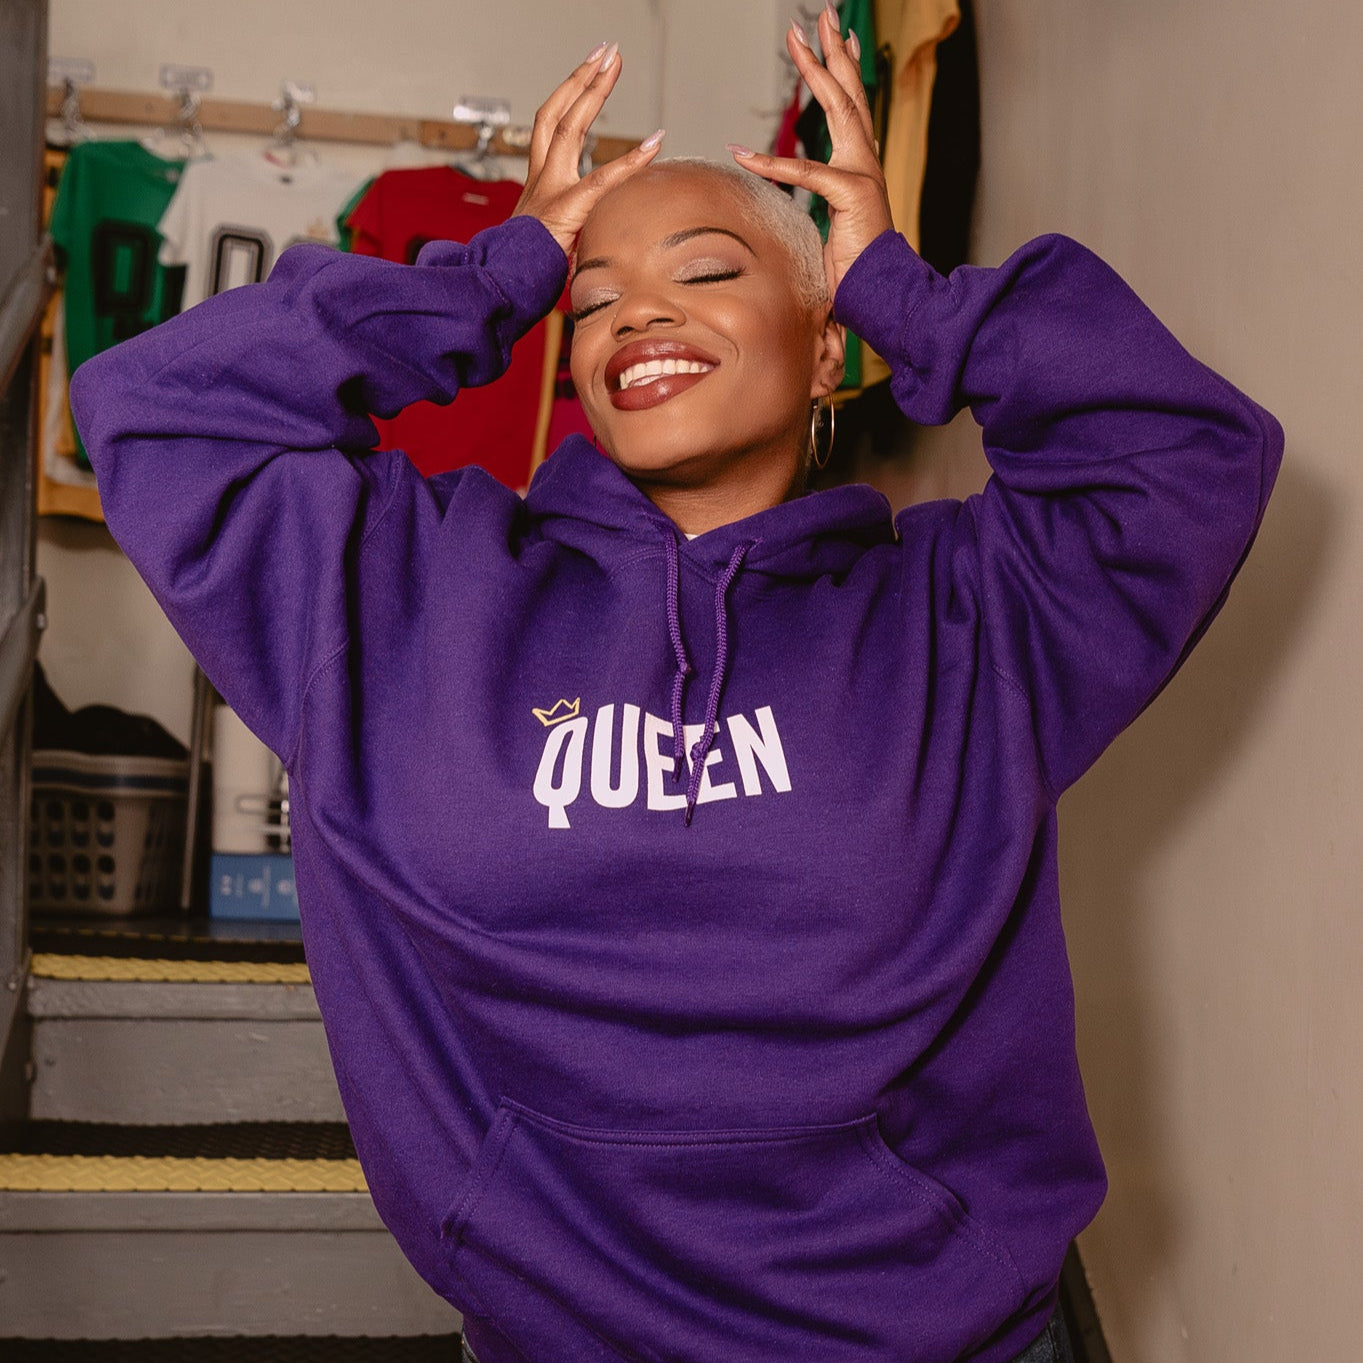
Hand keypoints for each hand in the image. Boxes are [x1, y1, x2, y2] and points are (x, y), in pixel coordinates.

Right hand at [513, 42, 665, 257]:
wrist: (501, 287)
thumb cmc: (529, 275)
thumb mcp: (555, 245)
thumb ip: (577, 232)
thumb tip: (602, 238)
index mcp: (540, 185)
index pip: (552, 128)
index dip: (570, 97)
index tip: (590, 73)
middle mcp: (541, 179)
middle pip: (556, 114)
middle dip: (580, 79)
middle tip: (604, 52)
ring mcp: (550, 190)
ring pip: (567, 128)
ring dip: (592, 91)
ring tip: (613, 63)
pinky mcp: (566, 210)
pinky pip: (602, 180)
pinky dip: (631, 162)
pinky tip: (654, 143)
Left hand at [727, 9, 893, 299]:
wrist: (880, 291)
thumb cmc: (855, 267)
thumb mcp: (831, 227)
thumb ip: (817, 205)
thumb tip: (800, 203)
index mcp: (861, 165)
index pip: (852, 107)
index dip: (843, 70)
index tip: (837, 38)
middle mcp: (866, 160)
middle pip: (849, 93)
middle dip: (834, 51)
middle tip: (820, 15)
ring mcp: (863, 173)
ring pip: (839, 109)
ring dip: (817, 71)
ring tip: (799, 39)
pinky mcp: (852, 194)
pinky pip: (806, 172)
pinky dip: (772, 164)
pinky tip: (744, 154)